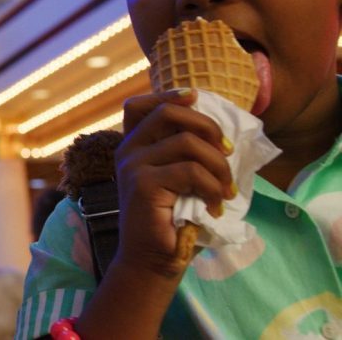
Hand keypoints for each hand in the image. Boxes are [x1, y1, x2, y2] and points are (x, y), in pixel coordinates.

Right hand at [113, 88, 234, 277]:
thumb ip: (186, 155)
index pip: (140, 106)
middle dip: (207, 126)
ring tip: (226, 191)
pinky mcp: (142, 184)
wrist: (152, 261)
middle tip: (229, 152)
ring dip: (219, 166)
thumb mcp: (179, 181)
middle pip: (168, 113)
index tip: (197, 96)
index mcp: (134, 146)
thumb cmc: (172, 223)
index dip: (168, 95)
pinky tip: (215, 207)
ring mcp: (132, 165)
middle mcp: (128, 150)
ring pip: (187, 143)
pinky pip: (190, 171)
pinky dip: (212, 188)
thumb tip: (222, 135)